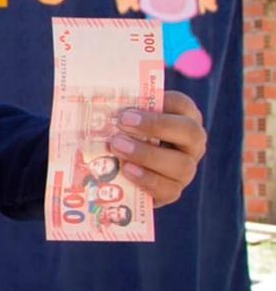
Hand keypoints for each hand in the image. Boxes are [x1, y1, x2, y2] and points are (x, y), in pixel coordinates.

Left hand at [108, 90, 206, 206]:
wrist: (117, 176)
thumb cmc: (120, 136)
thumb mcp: (122, 119)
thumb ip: (120, 110)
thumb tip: (99, 101)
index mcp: (183, 117)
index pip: (181, 104)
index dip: (159, 104)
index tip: (128, 109)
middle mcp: (191, 143)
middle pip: (189, 132)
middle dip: (156, 126)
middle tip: (122, 123)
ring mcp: (186, 168)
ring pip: (181, 164)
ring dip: (147, 155)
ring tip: (117, 148)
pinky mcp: (173, 190)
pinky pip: (169, 189)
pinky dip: (147, 180)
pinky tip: (127, 170)